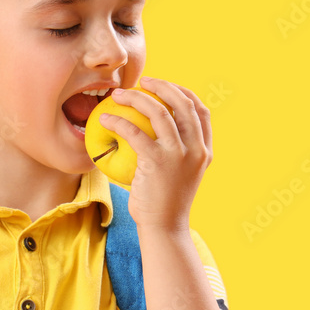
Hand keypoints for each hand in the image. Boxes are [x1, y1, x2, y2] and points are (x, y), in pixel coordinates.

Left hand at [99, 76, 212, 229]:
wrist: (164, 227)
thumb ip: (175, 152)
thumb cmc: (164, 202)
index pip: (200, 110)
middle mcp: (196, 149)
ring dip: (136, 97)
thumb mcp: (179, 174)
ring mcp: (179, 155)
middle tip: (142, 81)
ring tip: (118, 94)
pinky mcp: (158, 162)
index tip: (164, 86)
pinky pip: (135, 133)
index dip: (183, 92)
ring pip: (159, 112)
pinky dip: (118, 121)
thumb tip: (152, 129)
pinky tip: (105, 119)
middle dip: (162, 85)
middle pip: (182, 103)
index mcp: (204, 150)